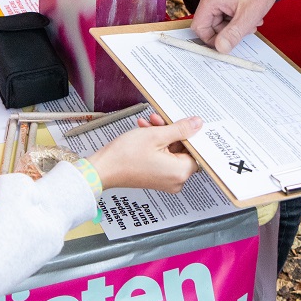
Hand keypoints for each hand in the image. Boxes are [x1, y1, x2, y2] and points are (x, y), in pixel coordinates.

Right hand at [88, 115, 202, 192]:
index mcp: (180, 172)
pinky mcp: (156, 178)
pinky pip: (163, 158)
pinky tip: (145, 132)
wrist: (103, 169)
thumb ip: (180, 129)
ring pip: (171, 152)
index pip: (196, 150)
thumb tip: (197, 125)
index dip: (188, 134)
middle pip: (182, 150)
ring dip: (161, 136)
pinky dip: (156, 145)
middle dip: (171, 132)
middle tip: (159, 120)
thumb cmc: (125, 156)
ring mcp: (165, 181)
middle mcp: (176, 180)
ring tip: (148, 124)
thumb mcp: (156, 135)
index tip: (183, 122)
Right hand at [190, 0, 289, 52]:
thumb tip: (220, 49)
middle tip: (246, 27)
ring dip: (232, 22)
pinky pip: (219, 9)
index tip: (227, 43)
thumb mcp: (248, 16)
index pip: (199, 27)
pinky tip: (246, 11)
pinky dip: (232, 14)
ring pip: (216, 17)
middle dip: (228, 29)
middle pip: (209, 23)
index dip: (212, 39)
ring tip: (250, 18)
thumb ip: (232, 34)